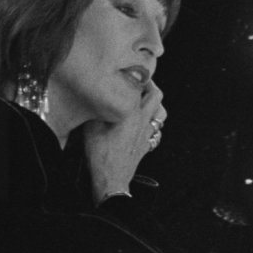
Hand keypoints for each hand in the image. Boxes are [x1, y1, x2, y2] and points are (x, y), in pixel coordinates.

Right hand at [81, 80, 164, 204]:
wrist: (111, 179)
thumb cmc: (101, 155)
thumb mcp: (91, 129)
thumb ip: (98, 110)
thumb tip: (97, 98)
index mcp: (132, 112)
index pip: (142, 87)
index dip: (138, 77)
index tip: (132, 72)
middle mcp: (143, 120)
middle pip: (157, 96)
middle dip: (150, 87)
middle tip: (141, 84)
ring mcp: (147, 133)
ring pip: (161, 113)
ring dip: (155, 105)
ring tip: (145, 102)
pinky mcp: (146, 145)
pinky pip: (157, 130)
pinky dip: (153, 124)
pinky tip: (144, 124)